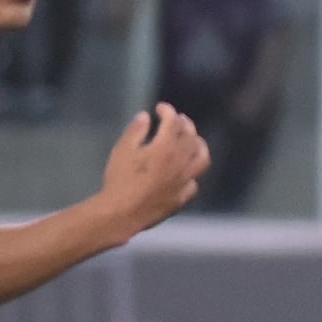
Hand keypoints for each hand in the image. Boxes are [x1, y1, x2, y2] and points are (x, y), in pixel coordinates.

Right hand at [103, 104, 210, 228]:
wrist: (123, 213)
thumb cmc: (120, 179)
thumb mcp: (122, 150)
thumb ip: (136, 131)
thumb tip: (145, 117)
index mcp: (166, 147)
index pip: (173, 122)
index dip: (168, 111)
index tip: (161, 108)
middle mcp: (181, 162)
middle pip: (191, 137)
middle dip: (185, 124)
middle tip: (178, 119)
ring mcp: (185, 181)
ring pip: (202, 158)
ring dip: (199, 145)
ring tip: (193, 140)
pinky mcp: (182, 197)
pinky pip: (194, 181)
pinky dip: (192, 171)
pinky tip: (186, 170)